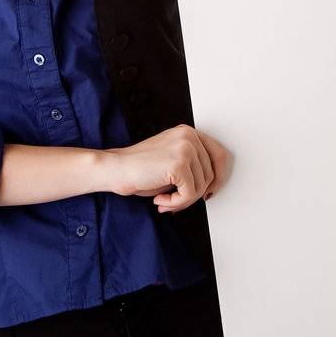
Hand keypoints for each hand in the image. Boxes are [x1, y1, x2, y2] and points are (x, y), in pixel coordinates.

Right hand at [103, 124, 229, 212]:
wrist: (116, 169)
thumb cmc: (139, 168)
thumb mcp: (172, 159)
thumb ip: (193, 165)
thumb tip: (212, 185)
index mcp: (189, 133)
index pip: (220, 155)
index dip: (219, 178)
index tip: (209, 192)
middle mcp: (189, 137)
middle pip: (211, 174)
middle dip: (195, 194)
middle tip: (178, 201)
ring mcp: (185, 148)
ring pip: (201, 187)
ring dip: (183, 200)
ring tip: (165, 200)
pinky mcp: (179, 164)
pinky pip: (190, 194)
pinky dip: (175, 203)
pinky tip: (160, 200)